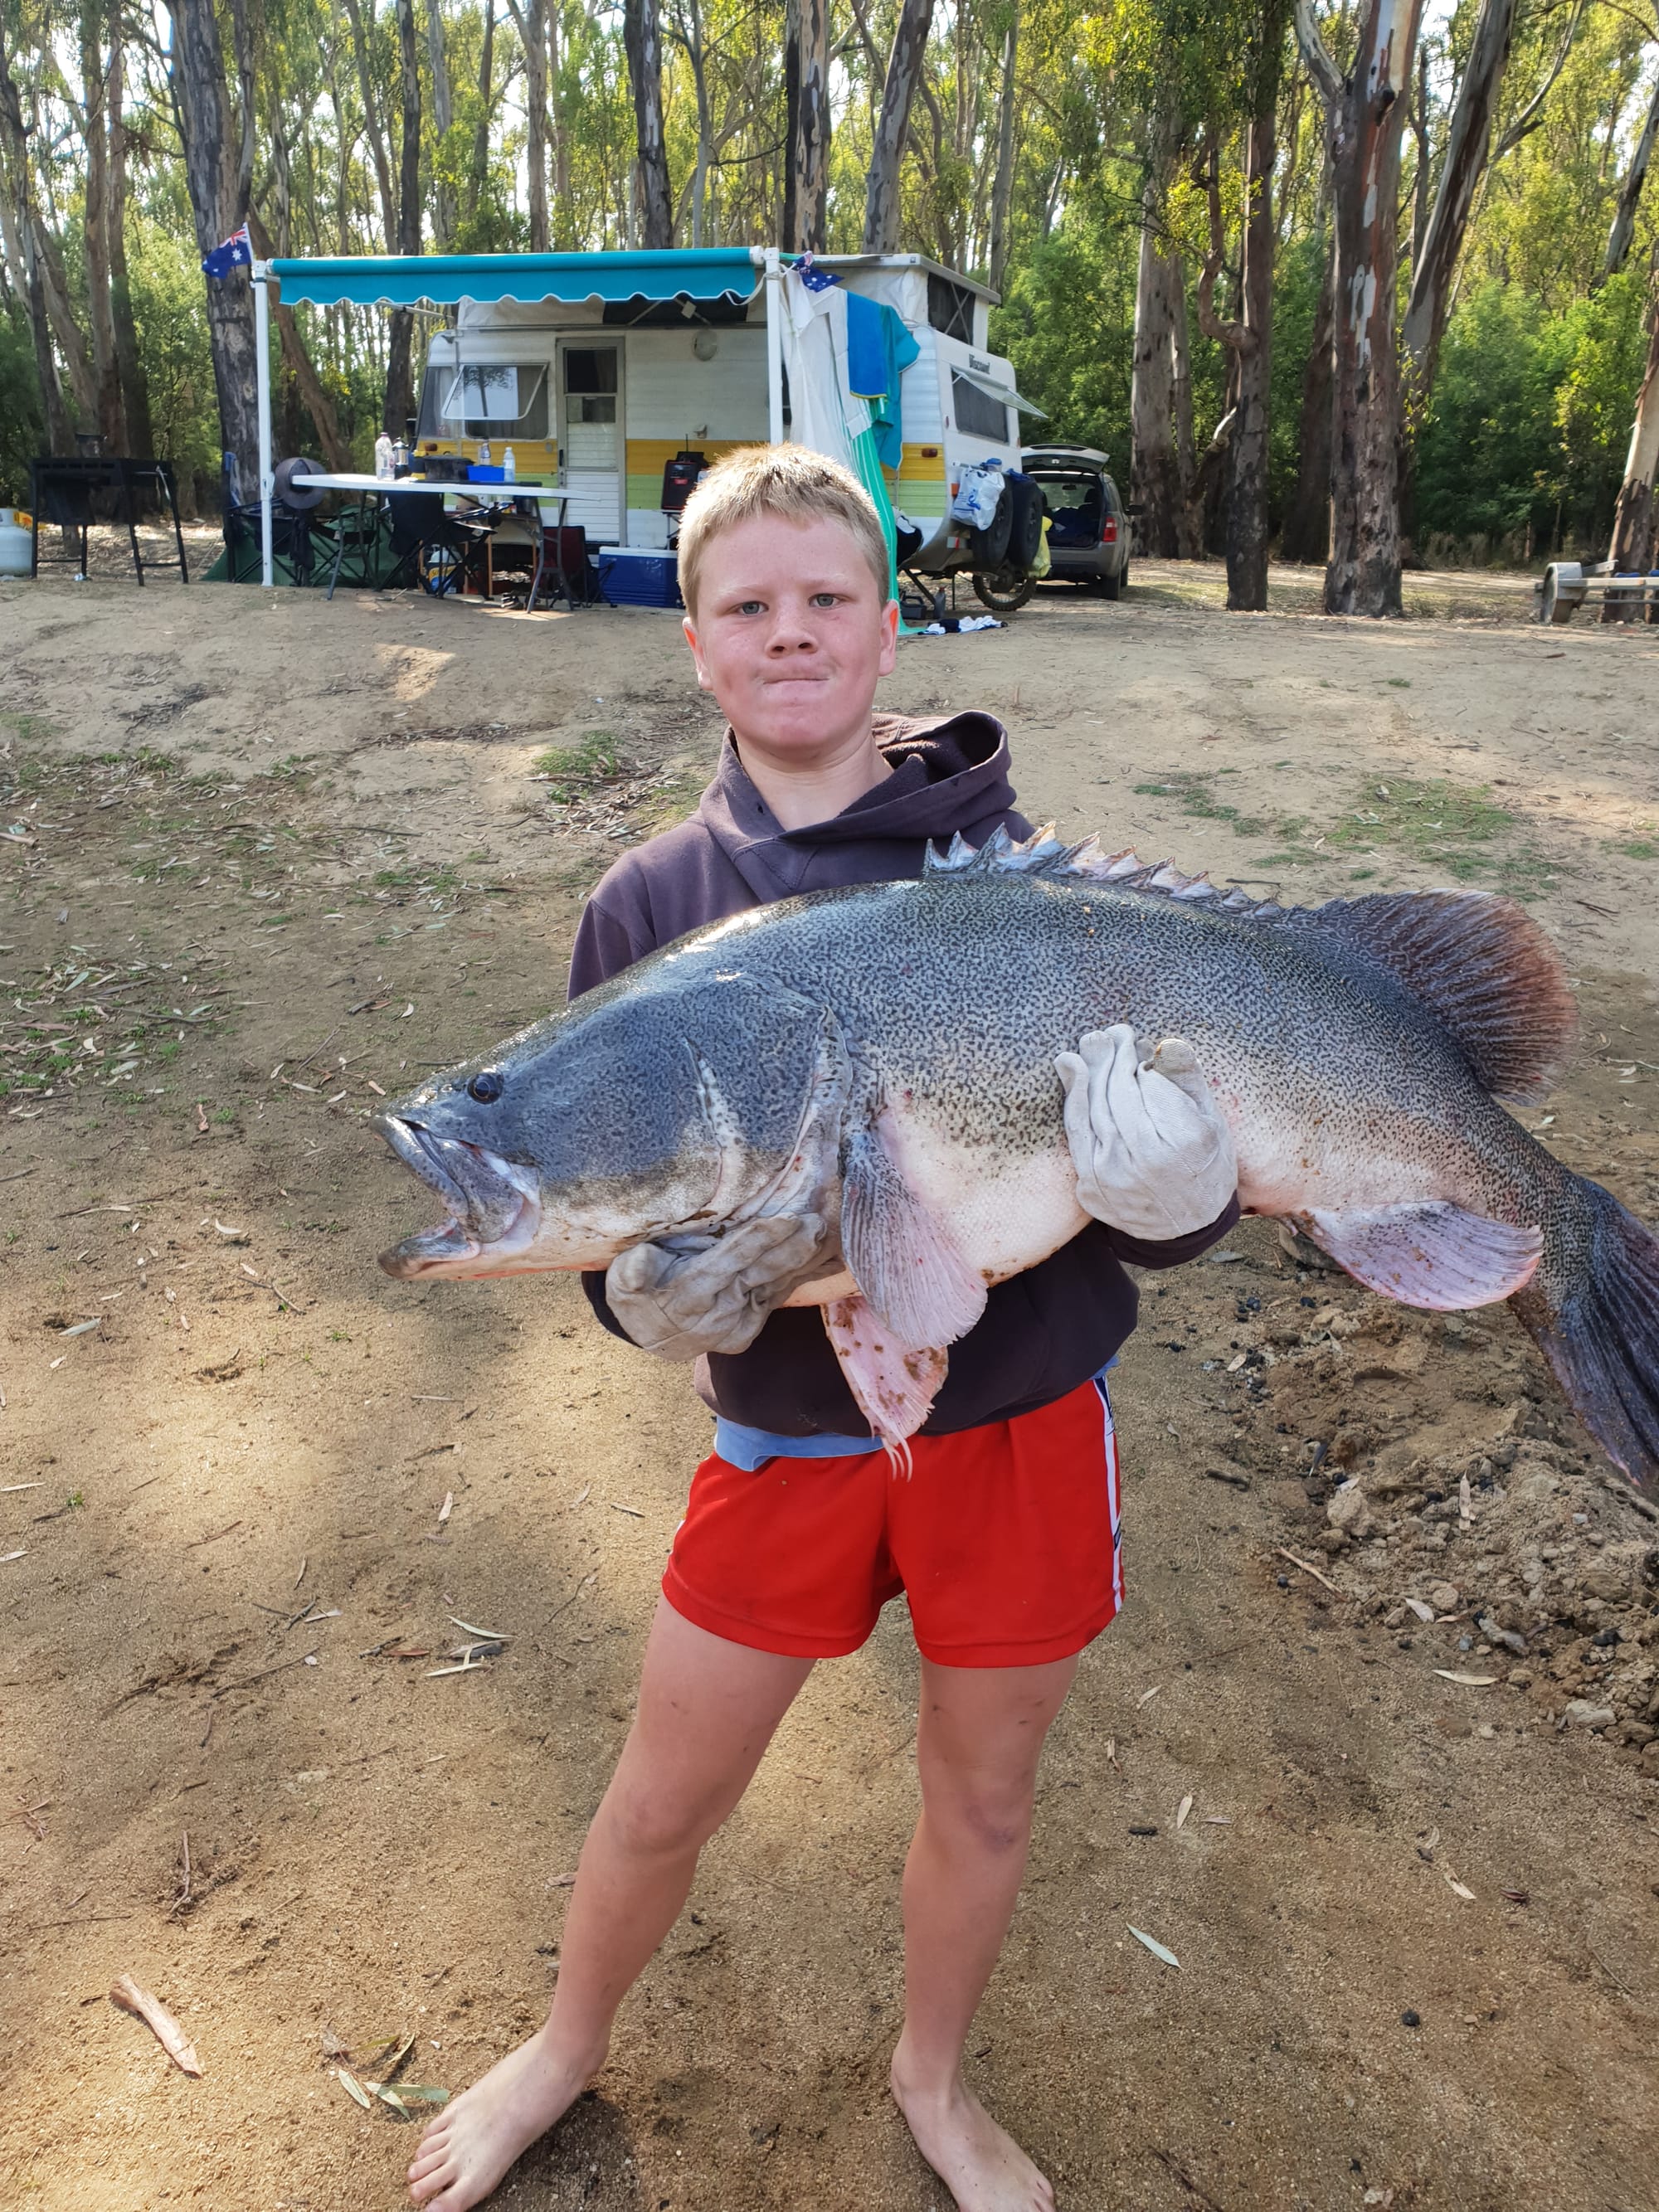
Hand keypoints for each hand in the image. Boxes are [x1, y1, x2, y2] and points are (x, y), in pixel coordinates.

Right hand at [605, 1210, 826, 1360]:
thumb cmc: (637, 1296)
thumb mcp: (622, 1280)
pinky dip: (795, 1279)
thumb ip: (631, 1271)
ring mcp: (736, 1326)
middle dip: (791, 1248)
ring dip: (800, 1262)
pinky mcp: (747, 1333)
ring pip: (773, 1288)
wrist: (651, 1340)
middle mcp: (717, 1313)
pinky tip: (815, 1259)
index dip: (760, 1239)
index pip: (730, 1260)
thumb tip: (641, 1261)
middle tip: (816, 1223)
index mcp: (688, 1294)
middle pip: (760, 1273)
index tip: (787, 1219)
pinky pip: (774, 1300)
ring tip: (821, 1235)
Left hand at [1056, 1024, 1236, 1241]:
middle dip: (1109, 1056)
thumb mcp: (1212, 1120)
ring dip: (1086, 1072)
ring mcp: (1113, 1178)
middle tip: (1106, 1033)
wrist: (1187, 1229)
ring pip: (1091, 1111)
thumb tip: (1163, 1043)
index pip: (1147, 1083)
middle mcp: (1146, 1161)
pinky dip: (1074, 1101)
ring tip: (1088, 1044)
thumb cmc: (1205, 1164)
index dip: (1136, 1056)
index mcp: (1184, 1141)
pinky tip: (1073, 1074)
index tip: (1133, 1040)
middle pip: (1116, 1094)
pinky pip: (1076, 1136)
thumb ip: (1188, 1079)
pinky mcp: (1091, 1190)